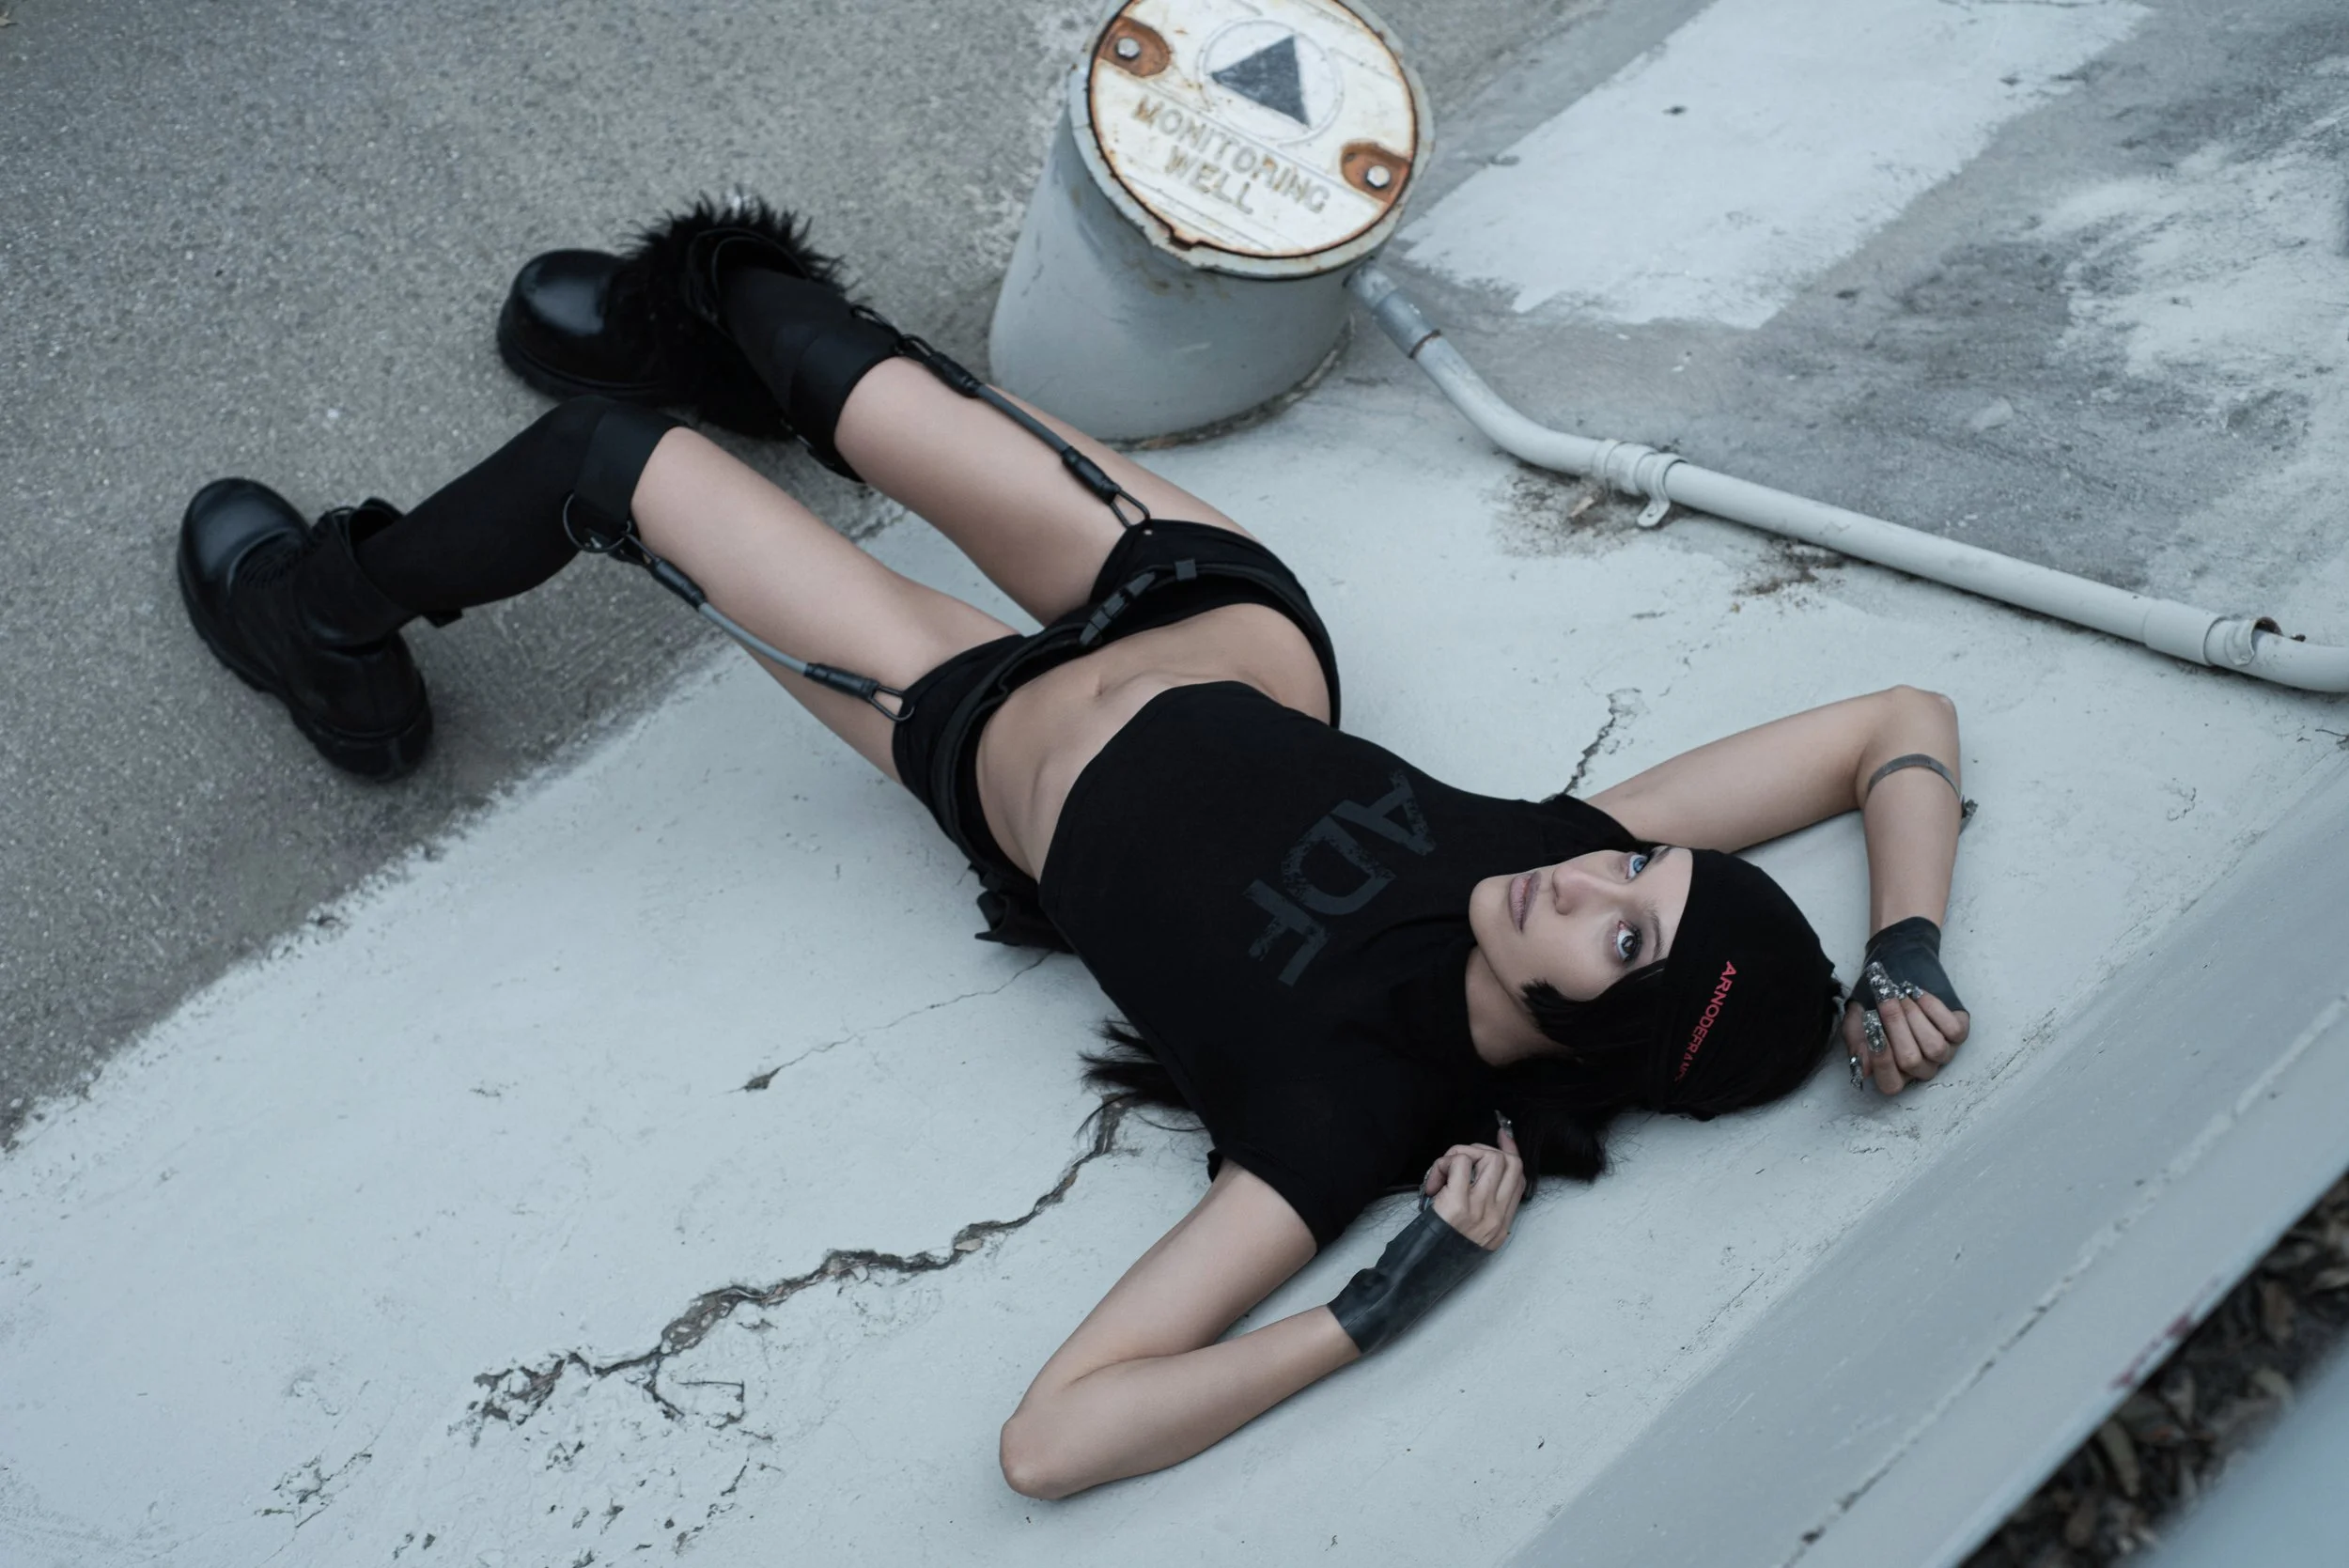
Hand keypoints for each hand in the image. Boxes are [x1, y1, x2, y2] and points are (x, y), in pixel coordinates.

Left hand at [1420, 1121, 1525, 1249]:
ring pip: (1488, 1157)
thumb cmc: (1443, 1245)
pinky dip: (1445, 1163)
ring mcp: (1480, 1209)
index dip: (1511, 1151)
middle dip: (1482, 1150)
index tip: (1503, 1135)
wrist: (1426, 1268)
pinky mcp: (1458, 1205)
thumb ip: (1484, 1203)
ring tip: (1444, 1172)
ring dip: (1462, 1153)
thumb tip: (1481, 1168)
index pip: (1519, 1177)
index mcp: (1502, 1221)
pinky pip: (1459, 1164)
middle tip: (1458, 1160)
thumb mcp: (1474, 1231)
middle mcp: (1496, 1215)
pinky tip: (1434, 1182)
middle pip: (1508, 1162)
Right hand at [1843, 978, 1969, 1094]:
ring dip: (1913, 1016)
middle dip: (1895, 1024)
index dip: (1881, 1059)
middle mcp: (1921, 1070)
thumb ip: (1855, 1042)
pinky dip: (1933, 1008)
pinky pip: (1953, 1029)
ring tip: (1899, 995)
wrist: (1897, 986)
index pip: (1890, 1084)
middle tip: (1883, 998)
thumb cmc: (1874, 1008)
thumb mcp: (1856, 1024)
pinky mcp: (1960, 1035)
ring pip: (1934, 1047)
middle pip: (1910, 1060)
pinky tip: (1917, 994)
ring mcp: (1943, 1055)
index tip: (1871, 1027)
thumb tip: (1862, 1067)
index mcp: (1894, 1075)